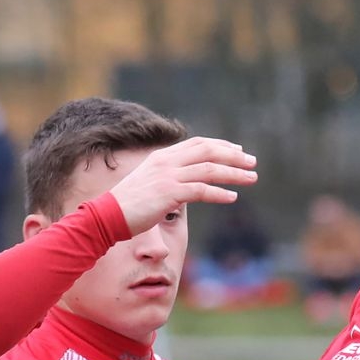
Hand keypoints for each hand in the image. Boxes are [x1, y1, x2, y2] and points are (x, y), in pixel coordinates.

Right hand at [108, 136, 257, 233]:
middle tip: (252, 162)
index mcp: (162, 157)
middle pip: (208, 151)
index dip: (220, 146)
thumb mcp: (149, 185)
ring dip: (233, 173)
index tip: (237, 151)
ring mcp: (168, 176)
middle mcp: (167, 162)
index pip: (197, 144)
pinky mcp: (170, 193)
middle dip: (233, 156)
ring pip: (209, 169)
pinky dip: (219, 193)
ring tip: (251, 178)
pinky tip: (233, 197)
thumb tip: (185, 188)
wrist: (108, 216)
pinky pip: (201, 190)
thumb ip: (168, 180)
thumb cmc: (128, 206)